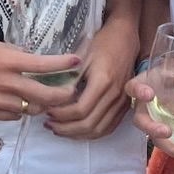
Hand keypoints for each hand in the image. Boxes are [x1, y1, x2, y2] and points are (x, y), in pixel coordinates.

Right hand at [0, 34, 78, 122]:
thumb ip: (9, 50)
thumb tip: (27, 56)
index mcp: (6, 61)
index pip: (44, 65)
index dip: (64, 64)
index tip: (77, 62)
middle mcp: (5, 83)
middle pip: (46, 95)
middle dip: (64, 95)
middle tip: (72, 91)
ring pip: (32, 109)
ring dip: (41, 103)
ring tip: (44, 96)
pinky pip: (15, 116)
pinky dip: (21, 110)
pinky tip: (18, 102)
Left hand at [44, 21, 140, 139]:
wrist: (125, 38)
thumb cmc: (102, 44)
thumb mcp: (81, 57)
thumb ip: (69, 79)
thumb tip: (52, 99)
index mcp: (103, 82)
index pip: (80, 110)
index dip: (61, 115)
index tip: (48, 110)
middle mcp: (115, 95)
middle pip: (89, 124)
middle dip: (66, 128)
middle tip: (49, 124)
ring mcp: (122, 103)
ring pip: (98, 130)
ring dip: (77, 134)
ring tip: (60, 129)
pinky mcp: (124, 106)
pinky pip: (108, 128)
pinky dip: (91, 133)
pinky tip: (77, 130)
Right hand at [126, 55, 173, 156]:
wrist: (166, 81)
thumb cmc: (170, 73)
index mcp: (143, 85)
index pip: (133, 87)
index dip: (138, 91)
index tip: (148, 94)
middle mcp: (143, 106)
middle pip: (141, 121)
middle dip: (152, 128)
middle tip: (166, 132)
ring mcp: (152, 121)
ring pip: (155, 138)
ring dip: (170, 147)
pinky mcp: (163, 130)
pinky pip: (170, 141)